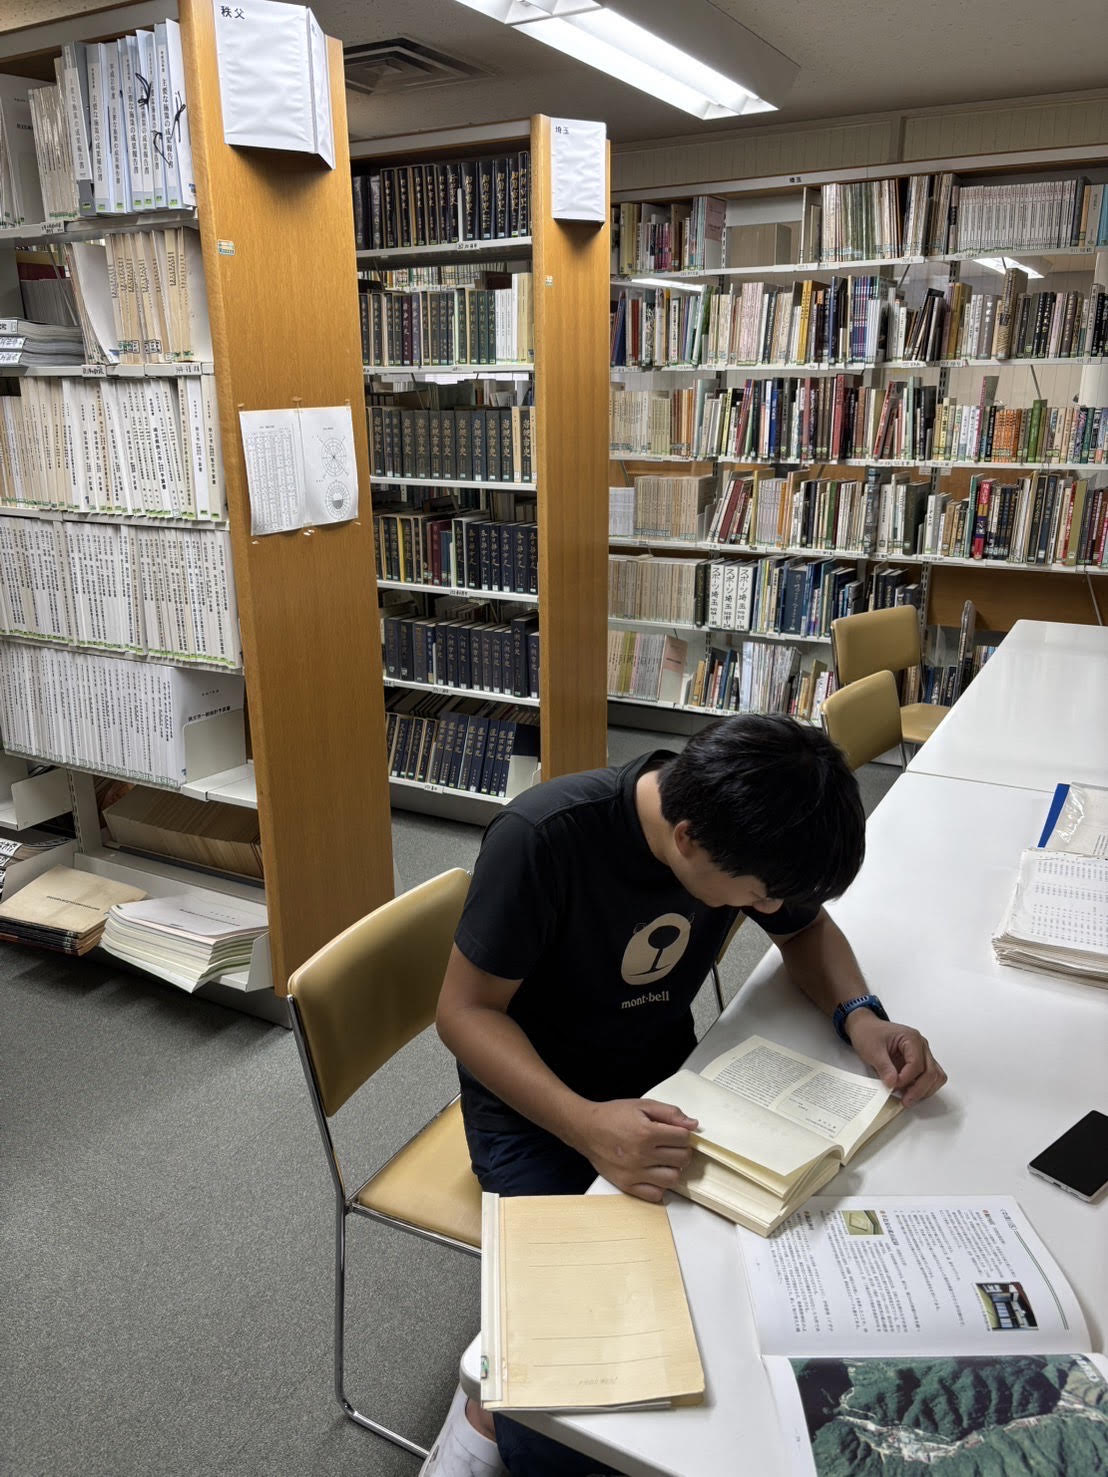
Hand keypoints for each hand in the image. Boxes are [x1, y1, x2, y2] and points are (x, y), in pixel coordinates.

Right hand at [572, 1098, 697, 1202]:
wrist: (585, 1129)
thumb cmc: (613, 1116)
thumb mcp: (642, 1105)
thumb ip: (669, 1113)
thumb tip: (693, 1124)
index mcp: (646, 1133)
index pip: (683, 1138)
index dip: (683, 1134)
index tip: (676, 1133)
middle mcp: (641, 1155)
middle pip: (682, 1159)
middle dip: (681, 1150)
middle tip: (671, 1145)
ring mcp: (634, 1173)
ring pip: (672, 1179)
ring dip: (673, 1169)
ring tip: (663, 1160)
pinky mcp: (627, 1185)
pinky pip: (655, 1195)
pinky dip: (660, 1186)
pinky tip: (654, 1173)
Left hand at [845, 1012, 946, 1105]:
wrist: (866, 1027)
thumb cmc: (869, 1033)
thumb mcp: (872, 1050)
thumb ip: (884, 1067)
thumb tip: (893, 1083)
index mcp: (912, 1038)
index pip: (917, 1064)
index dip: (906, 1079)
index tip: (893, 1086)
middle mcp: (922, 1046)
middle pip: (931, 1072)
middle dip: (919, 1090)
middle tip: (905, 1101)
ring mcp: (923, 1054)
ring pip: (935, 1077)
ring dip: (924, 1090)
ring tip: (907, 1098)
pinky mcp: (920, 1062)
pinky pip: (930, 1078)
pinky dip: (923, 1088)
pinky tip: (909, 1092)